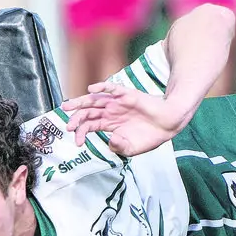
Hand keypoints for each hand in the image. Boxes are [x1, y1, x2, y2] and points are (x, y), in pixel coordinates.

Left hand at [62, 83, 191, 155]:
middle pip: (87, 111)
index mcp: (109, 124)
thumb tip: (110, 142)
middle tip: (68, 126)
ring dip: (80, 102)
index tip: (78, 143)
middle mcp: (110, 111)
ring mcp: (117, 102)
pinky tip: (91, 89)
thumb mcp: (131, 148)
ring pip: (95, 99)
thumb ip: (119, 147)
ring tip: (68, 106)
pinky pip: (112, 88)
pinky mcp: (127, 95)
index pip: (89, 125)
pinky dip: (102, 87)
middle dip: (75, 118)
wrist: (167, 125)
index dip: (81, 133)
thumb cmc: (149, 137)